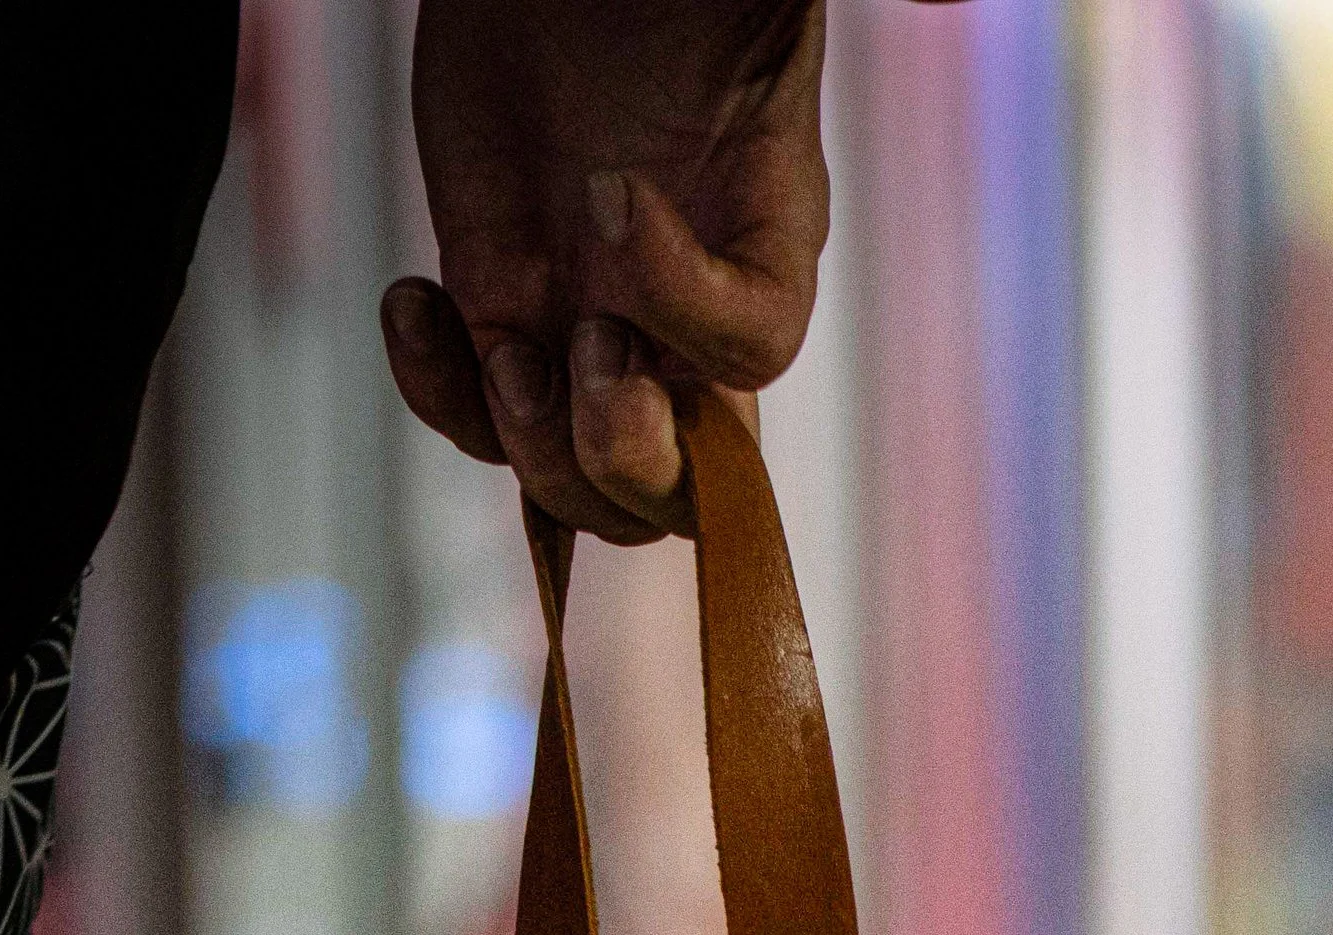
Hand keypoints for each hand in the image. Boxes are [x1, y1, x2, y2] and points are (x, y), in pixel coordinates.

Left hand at [385, 0, 829, 541]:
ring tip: (495, 337)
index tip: (611, 193)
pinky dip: (435, 388)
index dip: (688, 310)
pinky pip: (471, 415)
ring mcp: (585, 331)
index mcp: (757, 246)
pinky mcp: (500, 312)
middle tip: (583, 343)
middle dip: (621, 452)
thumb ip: (792, 32)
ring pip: (569, 483)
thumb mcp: (747, 10)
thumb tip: (918, 15)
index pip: (756, 348)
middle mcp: (677, 322)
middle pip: (671, 489)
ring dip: (526, 439)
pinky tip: (414, 301)